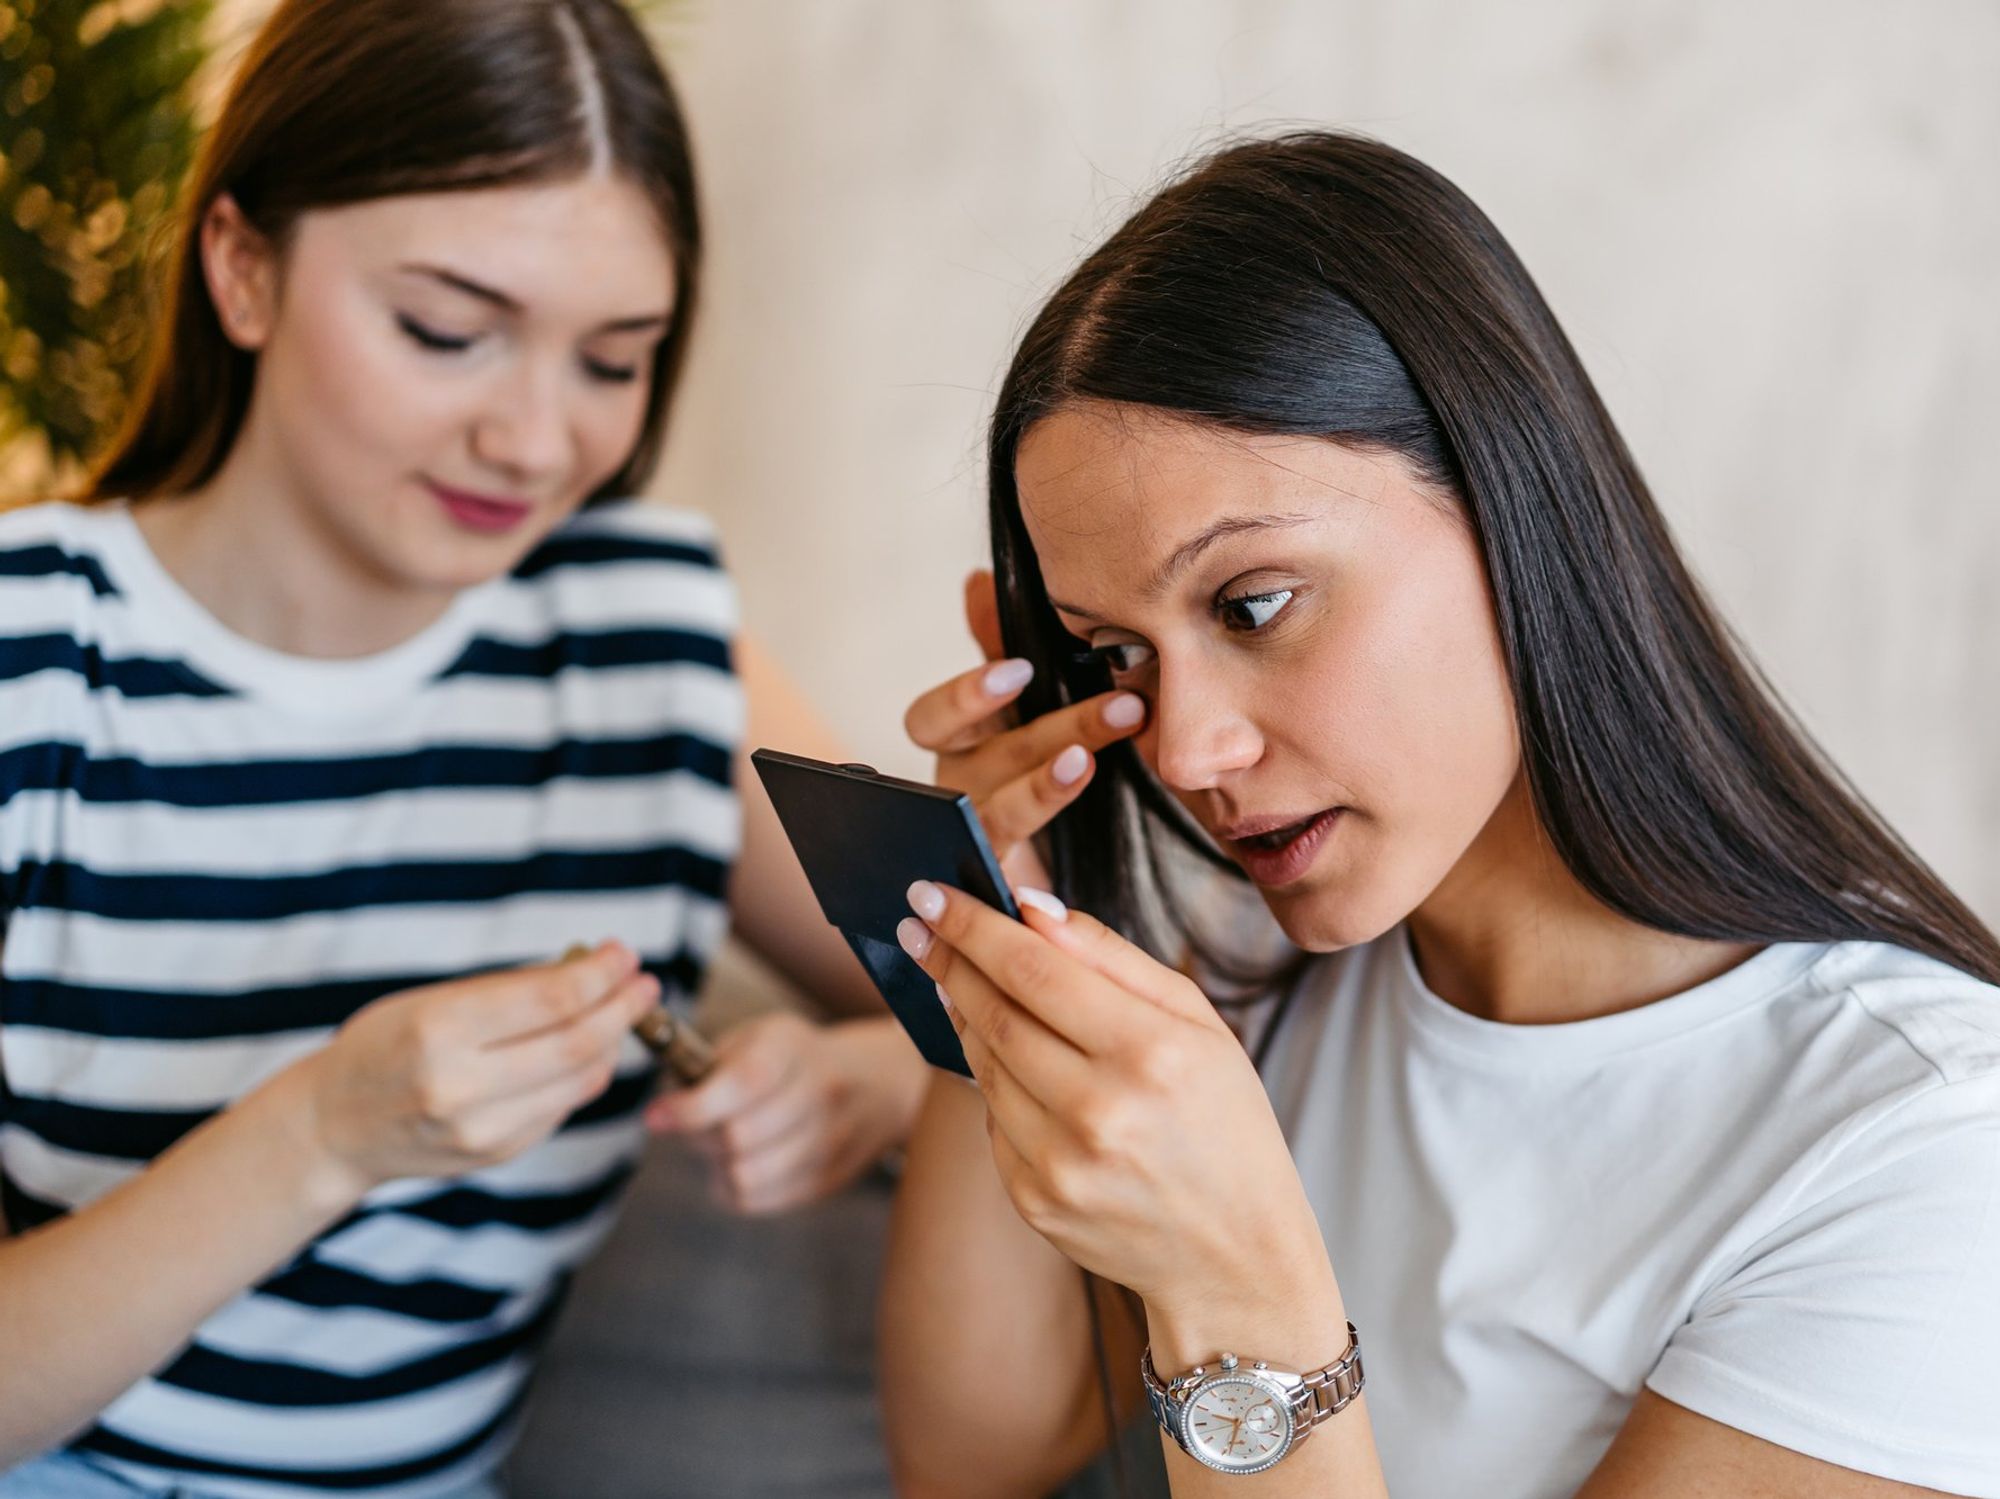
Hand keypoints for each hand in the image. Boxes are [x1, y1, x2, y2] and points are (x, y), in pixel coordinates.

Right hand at [285, 942, 660, 1201]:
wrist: (335, 1128)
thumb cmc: (385, 1046)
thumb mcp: (432, 1001)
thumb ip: (509, 990)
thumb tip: (589, 968)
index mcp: (439, 1032)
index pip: (550, 1000)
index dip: (600, 974)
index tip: (624, 953)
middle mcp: (461, 1087)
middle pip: (576, 1043)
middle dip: (622, 1008)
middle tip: (646, 983)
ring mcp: (482, 1130)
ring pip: (579, 1079)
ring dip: (613, 1041)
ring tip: (627, 1010)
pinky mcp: (498, 1154)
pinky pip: (562, 1107)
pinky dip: (585, 1074)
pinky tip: (590, 1050)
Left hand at [644, 1013, 928, 1213]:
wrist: (877, 1083)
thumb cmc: (793, 1059)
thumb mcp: (756, 1038)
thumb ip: (708, 1066)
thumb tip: (662, 1111)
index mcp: (792, 1048)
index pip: (741, 1084)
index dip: (691, 1108)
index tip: (656, 1116)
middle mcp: (819, 1093)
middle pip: (738, 1137)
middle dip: (699, 1137)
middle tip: (692, 1126)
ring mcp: (829, 1141)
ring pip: (746, 1177)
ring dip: (718, 1166)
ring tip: (720, 1146)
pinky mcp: (827, 1181)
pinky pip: (758, 1200)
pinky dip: (735, 1187)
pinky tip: (740, 1164)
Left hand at [895, 881, 1333, 1323]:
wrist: (1236, 1256)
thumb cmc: (1223, 1123)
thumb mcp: (1197, 1023)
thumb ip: (1111, 956)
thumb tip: (1030, 908)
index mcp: (1150, 1052)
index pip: (1032, 969)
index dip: (972, 926)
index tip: (930, 893)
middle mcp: (1100, 1111)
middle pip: (994, 1013)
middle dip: (948, 961)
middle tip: (918, 925)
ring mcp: (1060, 1164)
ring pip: (982, 1064)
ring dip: (963, 1015)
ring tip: (959, 983)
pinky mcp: (1034, 1201)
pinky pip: (992, 1120)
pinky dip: (994, 1082)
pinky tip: (1012, 1064)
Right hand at [902, 569, 1147, 890]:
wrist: (1017, 879)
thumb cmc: (1016, 771)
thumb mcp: (1013, 710)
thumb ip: (994, 646)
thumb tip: (978, 580)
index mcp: (959, 744)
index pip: (933, 719)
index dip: (967, 696)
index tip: (1017, 671)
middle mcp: (956, 789)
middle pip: (989, 758)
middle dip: (1059, 729)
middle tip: (1123, 708)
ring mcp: (972, 841)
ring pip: (1003, 814)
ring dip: (1047, 789)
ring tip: (1089, 764)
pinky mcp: (998, 889)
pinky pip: (1012, 887)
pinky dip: (1030, 885)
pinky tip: (1064, 869)